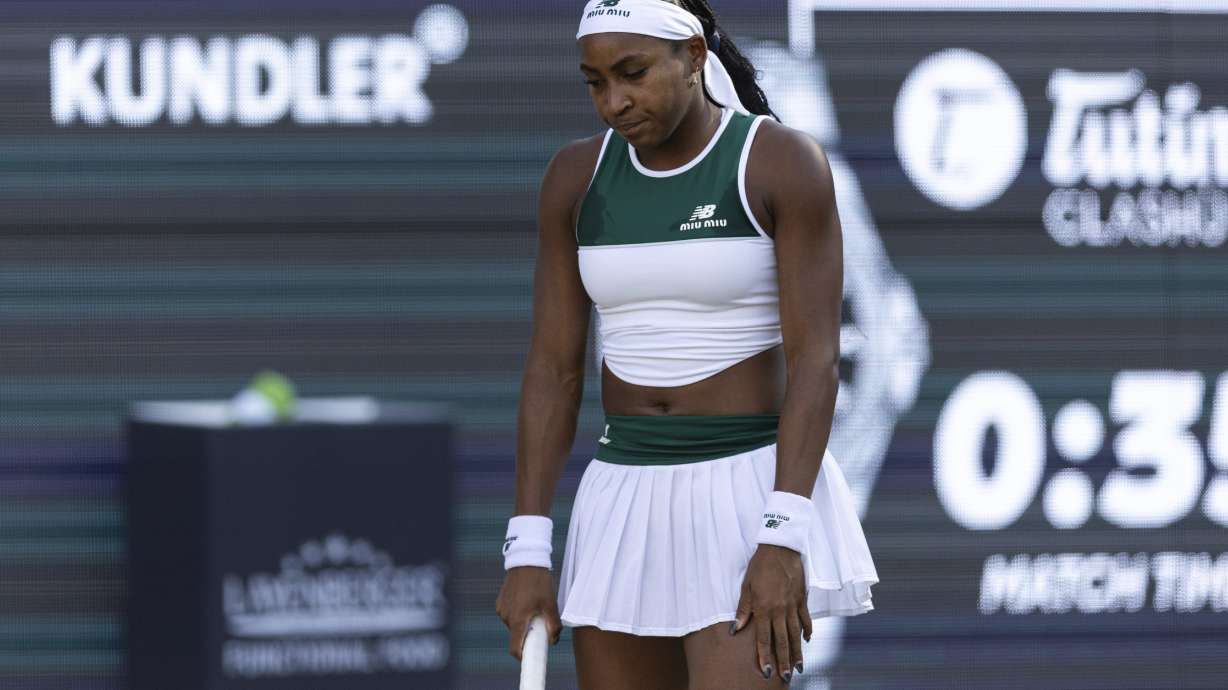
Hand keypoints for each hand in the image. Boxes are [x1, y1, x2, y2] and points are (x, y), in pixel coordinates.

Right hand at [495, 566, 562, 660]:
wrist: (526, 560)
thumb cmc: (539, 582)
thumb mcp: (551, 604)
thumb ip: (553, 625)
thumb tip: (553, 640)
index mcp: (517, 620)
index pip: (515, 649)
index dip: (523, 657)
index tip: (532, 657)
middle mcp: (506, 617)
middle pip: (517, 636)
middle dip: (529, 633)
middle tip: (542, 623)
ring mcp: (502, 609)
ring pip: (514, 625)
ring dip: (524, 622)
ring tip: (535, 607)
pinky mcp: (500, 602)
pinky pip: (510, 615)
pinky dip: (519, 613)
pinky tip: (528, 600)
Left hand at [730, 544, 812, 682]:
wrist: (780, 547)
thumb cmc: (760, 565)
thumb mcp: (746, 586)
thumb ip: (743, 609)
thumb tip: (735, 629)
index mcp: (764, 608)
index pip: (764, 638)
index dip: (765, 656)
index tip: (766, 672)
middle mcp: (780, 610)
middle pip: (782, 640)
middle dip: (783, 661)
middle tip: (786, 677)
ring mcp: (793, 605)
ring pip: (795, 633)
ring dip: (797, 651)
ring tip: (799, 667)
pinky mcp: (802, 598)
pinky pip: (806, 618)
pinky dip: (807, 631)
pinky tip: (808, 641)